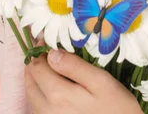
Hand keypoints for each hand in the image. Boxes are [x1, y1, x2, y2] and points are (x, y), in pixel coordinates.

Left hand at [24, 48, 141, 113]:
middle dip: (33, 63)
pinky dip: (38, 95)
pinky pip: (38, 110)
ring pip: (32, 97)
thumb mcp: (100, 81)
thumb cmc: (116, 106)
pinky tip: (47, 88)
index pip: (38, 67)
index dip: (39, 50)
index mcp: (59, 95)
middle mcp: (48, 110)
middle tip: (41, 50)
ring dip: (33, 80)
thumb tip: (51, 53)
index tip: (45, 40)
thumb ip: (74, 67)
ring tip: (41, 66)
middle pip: (31, 82)